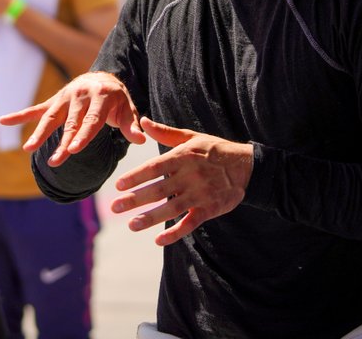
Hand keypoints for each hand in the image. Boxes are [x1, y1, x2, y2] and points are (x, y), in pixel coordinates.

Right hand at [0, 72, 145, 164]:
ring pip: (50, 117)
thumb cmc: (116, 99)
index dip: (83, 135)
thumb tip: (142, 139)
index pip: (91, 120)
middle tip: (56, 162)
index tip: (74, 150)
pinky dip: (19, 115)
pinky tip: (3, 121)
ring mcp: (64, 97)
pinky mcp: (54, 101)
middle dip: (62, 142)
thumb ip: (132, 125)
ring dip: (39, 133)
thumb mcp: (128, 109)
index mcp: (101, 96)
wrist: (101, 77)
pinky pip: (35, 109)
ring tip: (28, 149)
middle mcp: (80, 94)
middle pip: (70, 123)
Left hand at [110, 117, 252, 246]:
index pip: (155, 167)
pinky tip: (159, 239)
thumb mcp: (190, 137)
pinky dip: (175, 232)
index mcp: (183, 157)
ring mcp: (200, 194)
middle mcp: (189, 176)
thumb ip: (165, 132)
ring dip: (151, 218)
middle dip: (135, 199)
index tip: (118, 185)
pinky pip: (190, 223)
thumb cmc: (214, 149)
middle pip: (159, 190)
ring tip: (131, 225)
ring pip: (172, 208)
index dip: (136, 176)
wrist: (246, 165)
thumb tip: (143, 121)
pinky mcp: (210, 209)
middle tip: (114, 208)